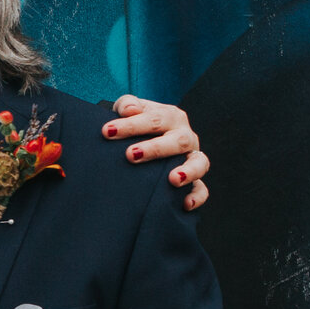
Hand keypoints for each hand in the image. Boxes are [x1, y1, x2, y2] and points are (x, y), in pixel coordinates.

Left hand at [102, 95, 208, 210]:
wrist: (145, 142)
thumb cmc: (136, 126)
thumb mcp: (129, 111)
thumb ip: (127, 105)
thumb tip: (129, 110)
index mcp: (170, 117)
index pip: (154, 119)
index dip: (131, 125)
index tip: (108, 132)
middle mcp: (185, 136)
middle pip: (177, 140)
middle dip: (155, 148)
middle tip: (131, 155)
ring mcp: (192, 158)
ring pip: (199, 163)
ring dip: (188, 171)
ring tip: (173, 179)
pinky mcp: (195, 180)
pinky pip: (201, 189)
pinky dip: (197, 196)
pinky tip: (185, 204)